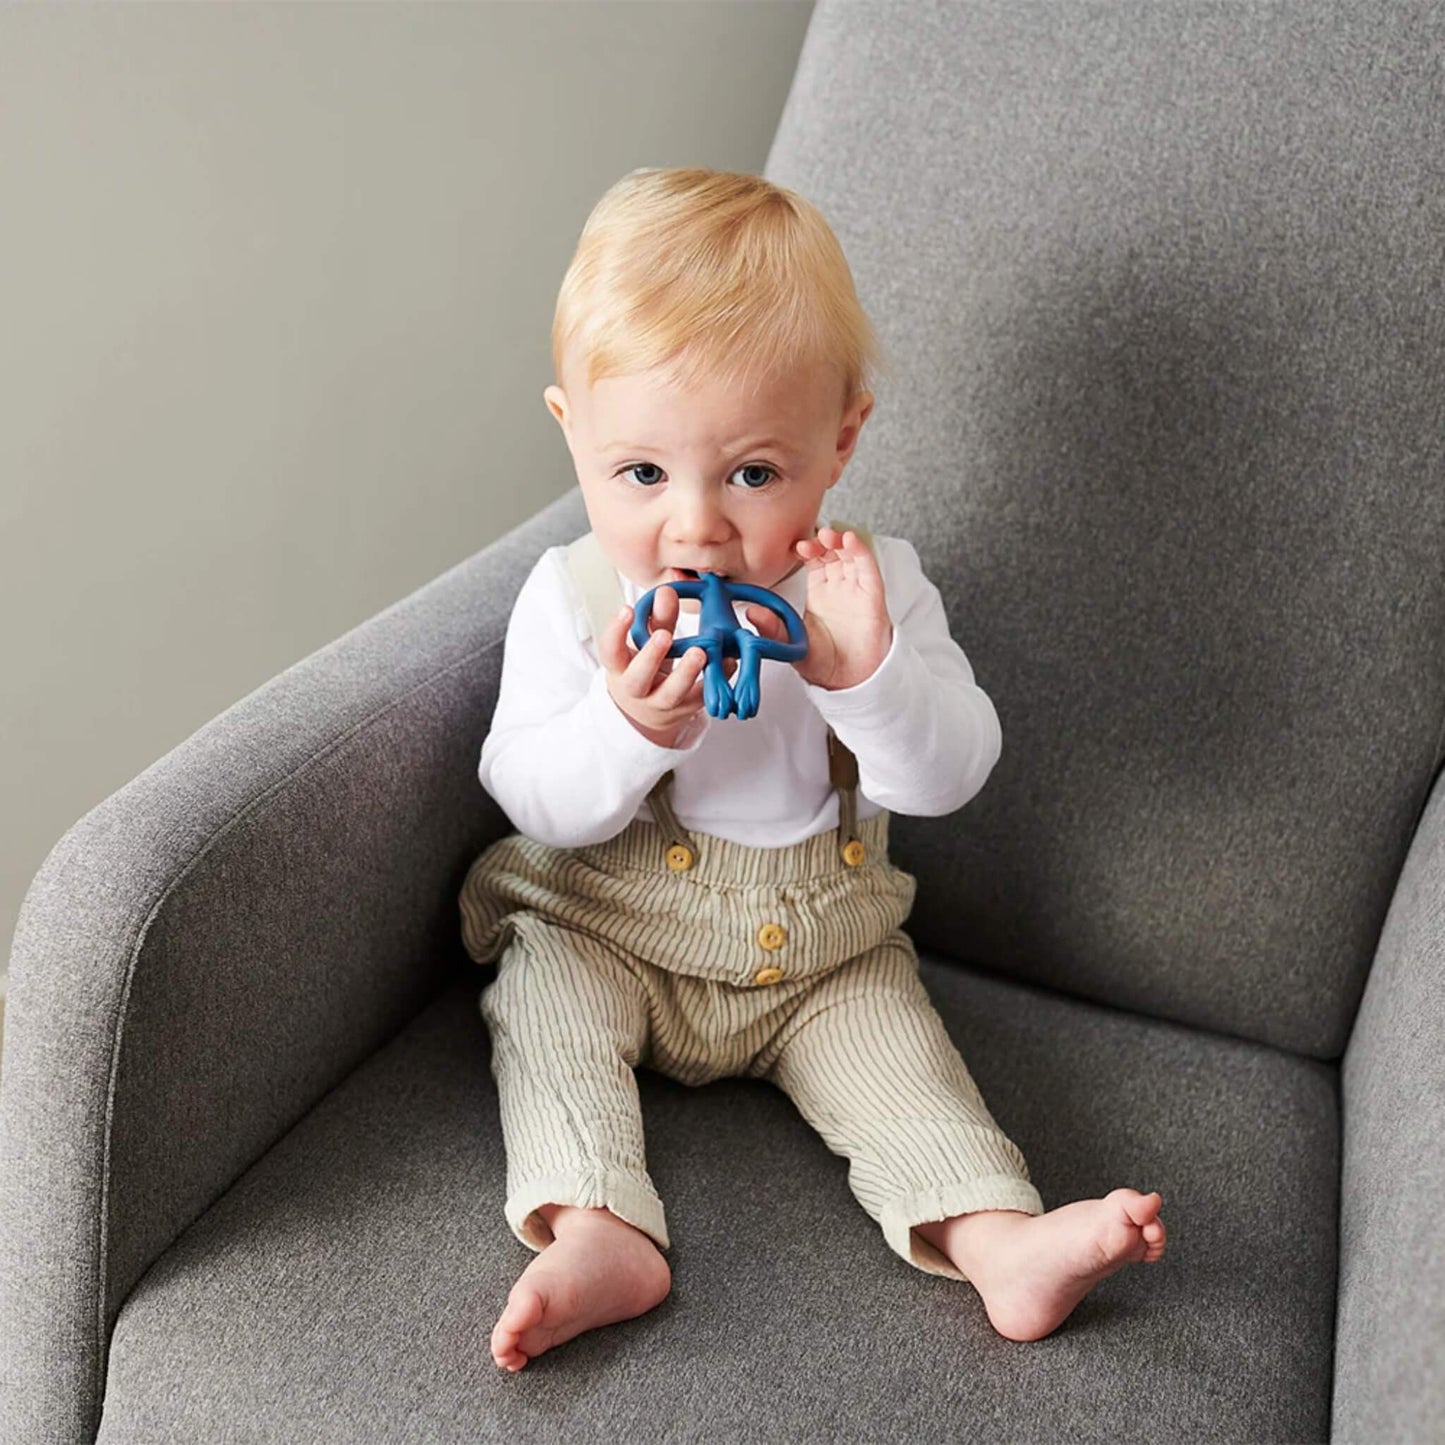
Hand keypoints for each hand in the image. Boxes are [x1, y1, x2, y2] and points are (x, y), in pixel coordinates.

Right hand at [597, 585, 726, 746]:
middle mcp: (636, 689)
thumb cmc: (643, 669)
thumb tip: (667, 590)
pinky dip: (715, 680)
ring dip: (686, 673)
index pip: (610, 651)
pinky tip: (728, 662)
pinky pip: (700, 699)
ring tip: (700, 652)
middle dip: (651, 656)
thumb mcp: (643, 646)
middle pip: (638, 678)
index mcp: (619, 668)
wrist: (646, 712)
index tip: (627, 609)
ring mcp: (659, 704)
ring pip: (670, 694)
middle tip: (665, 636)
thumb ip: (657, 620)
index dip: (616, 631)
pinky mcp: (684, 711)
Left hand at [745, 528, 891, 689]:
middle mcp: (839, 585)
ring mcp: (856, 587)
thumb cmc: (822, 662)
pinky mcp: (872, 594)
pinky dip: (860, 550)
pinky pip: (868, 567)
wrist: (849, 681)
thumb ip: (772, 628)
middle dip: (822, 539)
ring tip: (828, 535)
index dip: (807, 548)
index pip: (814, 559)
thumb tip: (750, 612)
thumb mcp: (791, 643)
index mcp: (819, 592)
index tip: (796, 546)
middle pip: (832, 550)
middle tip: (811, 538)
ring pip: (850, 553)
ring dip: (840, 540)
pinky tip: (849, 540)